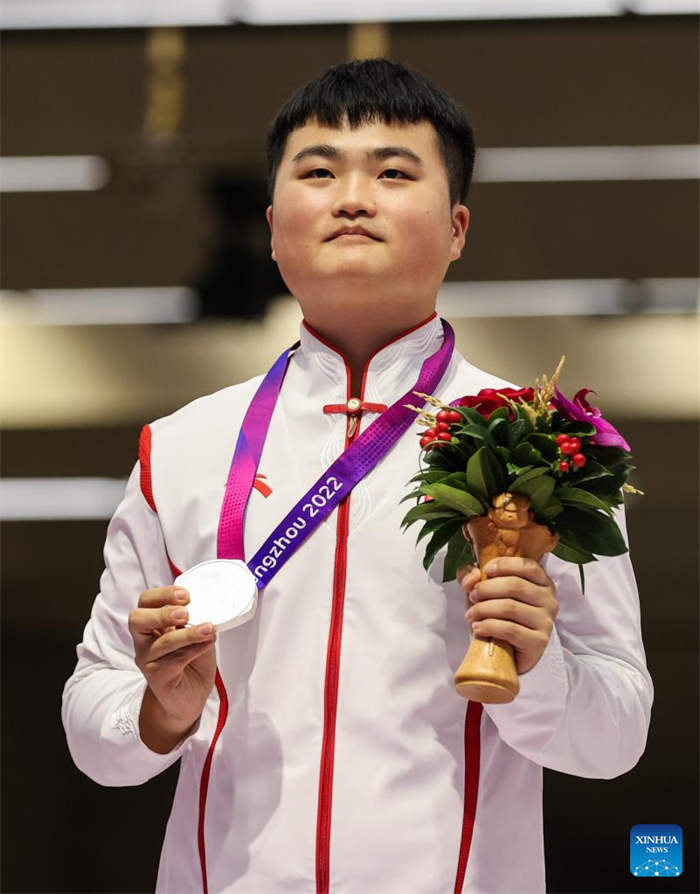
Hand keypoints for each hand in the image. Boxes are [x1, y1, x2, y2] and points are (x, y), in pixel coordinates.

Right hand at [128, 585, 216, 752]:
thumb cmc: (193, 662)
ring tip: (208, 628)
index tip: (186, 595)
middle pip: (138, 619)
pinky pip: (173, 661)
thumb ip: (196, 620)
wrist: (190, 697)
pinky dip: (194, 649)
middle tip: (185, 613)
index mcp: (152, 623)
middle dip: (162, 613)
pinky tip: (207, 643)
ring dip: (188, 633)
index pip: (146, 601)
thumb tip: (208, 606)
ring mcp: (148, 659)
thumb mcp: (196, 634)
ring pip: (162, 642)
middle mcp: (144, 640)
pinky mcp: (157, 677)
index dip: (163, 594)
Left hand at [457, 558, 557, 673]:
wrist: (506, 653)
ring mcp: (546, 621)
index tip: (485, 570)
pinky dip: (489, 627)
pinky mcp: (539, 641)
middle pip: (515, 586)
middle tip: (472, 596)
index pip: (527, 566)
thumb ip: (472, 576)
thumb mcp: (485, 590)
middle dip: (486, 589)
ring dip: (484, 609)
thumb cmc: (498, 616)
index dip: (505, 565)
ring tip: (471, 614)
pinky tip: (477, 628)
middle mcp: (548, 600)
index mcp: (542, 583)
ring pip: (510, 607)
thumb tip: (471, 577)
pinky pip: (510, 629)